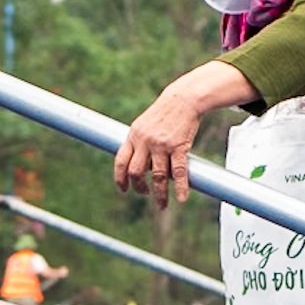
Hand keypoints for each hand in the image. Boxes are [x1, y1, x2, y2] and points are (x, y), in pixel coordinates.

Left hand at [115, 78, 206, 208]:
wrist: (184, 98)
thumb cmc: (165, 113)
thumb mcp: (144, 124)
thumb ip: (139, 143)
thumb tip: (139, 165)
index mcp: (133, 136)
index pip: (120, 161)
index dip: (120, 178)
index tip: (124, 190)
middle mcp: (144, 141)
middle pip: (136, 172)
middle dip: (139, 187)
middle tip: (145, 194)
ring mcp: (161, 145)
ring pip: (157, 176)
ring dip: (160, 194)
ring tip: (162, 205)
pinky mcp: (178, 146)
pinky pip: (178, 171)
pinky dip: (180, 187)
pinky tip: (182, 198)